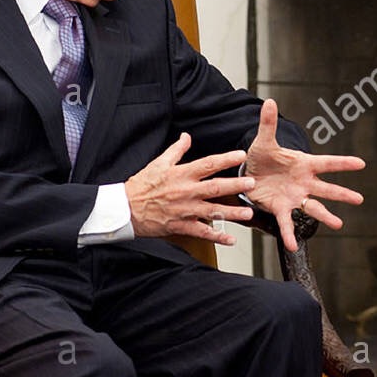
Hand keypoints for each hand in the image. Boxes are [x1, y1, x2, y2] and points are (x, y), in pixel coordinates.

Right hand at [125, 133, 256, 245]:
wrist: (124, 209)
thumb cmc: (141, 186)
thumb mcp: (158, 163)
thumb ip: (176, 150)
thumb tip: (187, 137)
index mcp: (181, 174)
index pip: (208, 164)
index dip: (225, 159)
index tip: (241, 155)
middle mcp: (186, 192)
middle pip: (215, 188)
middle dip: (235, 185)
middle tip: (252, 183)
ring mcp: (185, 210)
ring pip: (213, 211)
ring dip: (232, 213)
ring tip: (248, 214)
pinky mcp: (181, 226)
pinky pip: (202, 232)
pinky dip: (217, 237)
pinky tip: (231, 239)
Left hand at [244, 99, 365, 251]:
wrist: (248, 174)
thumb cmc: (261, 157)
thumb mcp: (263, 141)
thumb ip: (269, 124)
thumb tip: (270, 102)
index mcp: (304, 164)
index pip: (327, 163)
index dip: (343, 163)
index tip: (361, 164)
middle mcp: (304, 183)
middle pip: (327, 189)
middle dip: (342, 194)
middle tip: (359, 199)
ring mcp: (295, 198)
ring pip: (314, 208)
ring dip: (326, 216)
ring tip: (338, 224)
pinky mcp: (281, 210)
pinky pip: (288, 223)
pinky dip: (290, 235)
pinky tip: (294, 246)